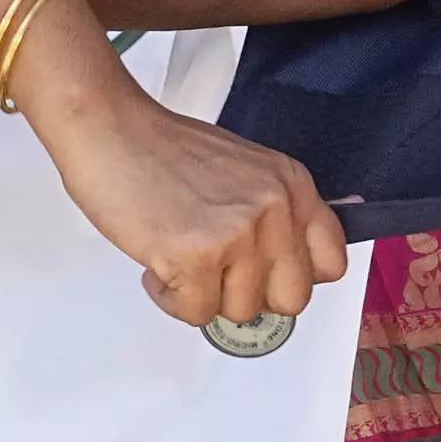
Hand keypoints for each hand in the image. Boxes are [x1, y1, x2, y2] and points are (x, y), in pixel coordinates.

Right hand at [24, 69, 348, 332]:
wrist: (109, 128)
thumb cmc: (161, 149)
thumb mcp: (244, 170)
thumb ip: (272, 210)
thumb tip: (283, 263)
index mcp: (292, 184)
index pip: (331, 262)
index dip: (293, 277)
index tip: (264, 273)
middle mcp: (275, 209)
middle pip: (292, 299)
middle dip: (250, 295)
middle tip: (217, 271)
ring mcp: (240, 233)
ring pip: (241, 311)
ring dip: (204, 294)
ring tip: (178, 254)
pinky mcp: (199, 256)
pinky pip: (197, 313)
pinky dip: (172, 297)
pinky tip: (158, 261)